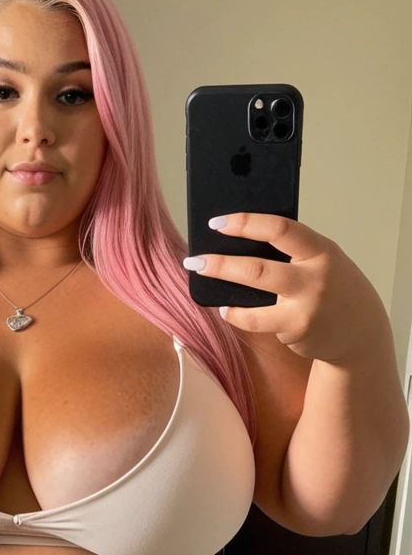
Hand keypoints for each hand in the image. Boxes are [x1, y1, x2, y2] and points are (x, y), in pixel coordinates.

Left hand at [183, 212, 388, 363]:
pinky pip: (256, 321)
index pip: (280, 229)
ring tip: (203, 279)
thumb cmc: (333, 287)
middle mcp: (314, 278)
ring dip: (223, 291)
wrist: (360, 330)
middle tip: (195, 259)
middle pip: (258, 269)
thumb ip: (292, 250)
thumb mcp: (321, 259)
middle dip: (221, 263)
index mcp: (320, 250)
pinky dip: (238, 315)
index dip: (246, 224)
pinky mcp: (294, 331)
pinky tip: (228, 310)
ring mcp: (304, 308)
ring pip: (253, 300)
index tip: (217, 222)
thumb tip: (241, 238)